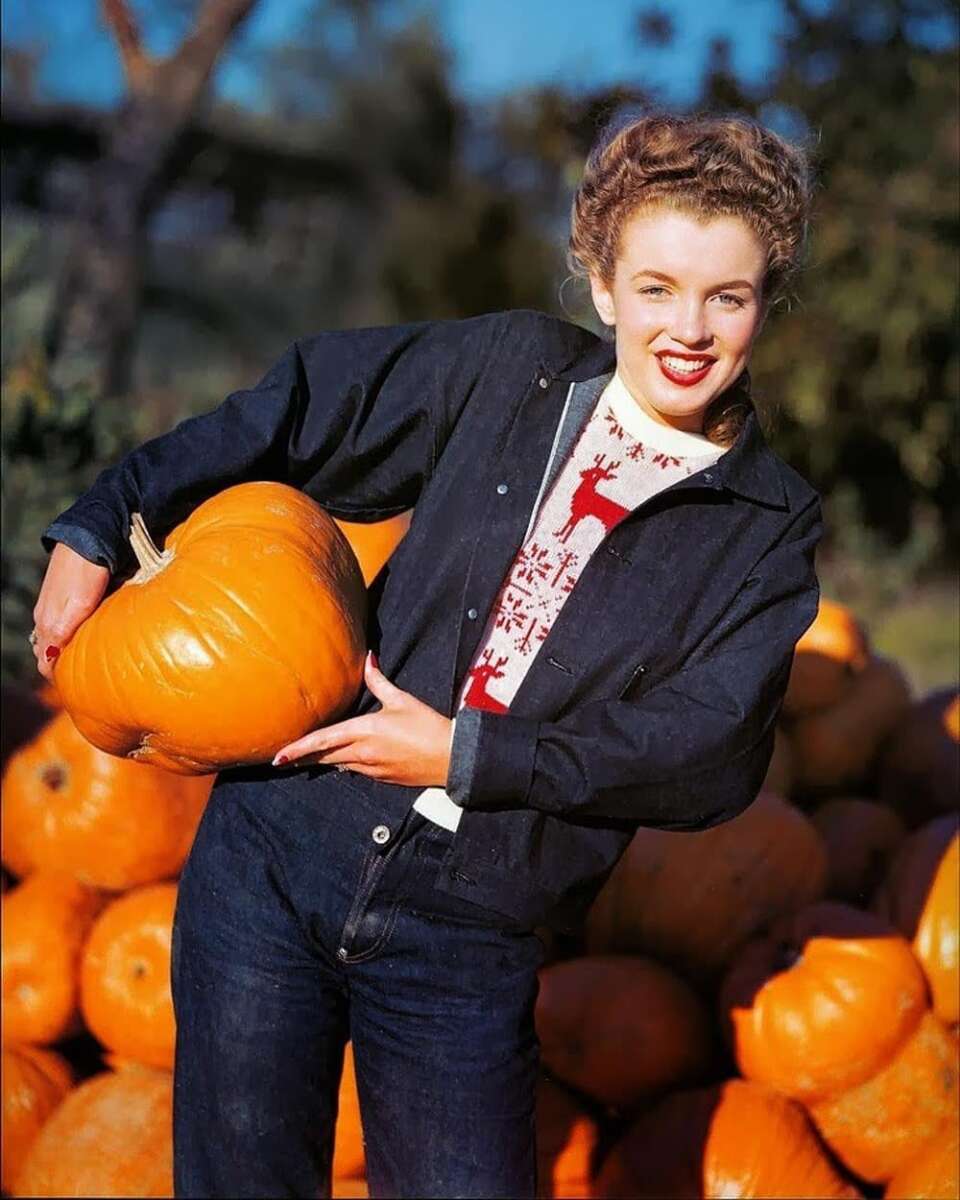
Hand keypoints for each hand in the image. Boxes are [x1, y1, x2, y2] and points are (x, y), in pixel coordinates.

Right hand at [32, 543, 110, 680]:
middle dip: (57, 667)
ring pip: (49, 638)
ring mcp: (50, 607)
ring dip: (60, 651)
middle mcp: (45, 618)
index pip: (45, 662)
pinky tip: (78, 635)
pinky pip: (55, 624)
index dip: (55, 676)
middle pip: (45, 652)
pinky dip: (63, 635)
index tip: (74, 689)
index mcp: (49, 624)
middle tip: (80, 678)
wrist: (86, 539)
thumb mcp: (78, 605)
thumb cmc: (87, 572)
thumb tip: (50, 659)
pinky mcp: (58, 596)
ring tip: (79, 660)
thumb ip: (63, 631)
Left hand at [272, 652, 452, 787]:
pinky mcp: (382, 778)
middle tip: (281, 760)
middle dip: (302, 759)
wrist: (451, 758)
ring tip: (305, 760)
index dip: (298, 749)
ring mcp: (371, 769)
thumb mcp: (402, 700)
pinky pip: (356, 770)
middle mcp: (362, 753)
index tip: (278, 755)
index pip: (322, 741)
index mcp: (364, 731)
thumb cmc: (428, 726)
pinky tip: (343, 761)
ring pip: (338, 765)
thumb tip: (368, 658)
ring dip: (322, 762)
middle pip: (324, 757)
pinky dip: (345, 764)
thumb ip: (379, 681)